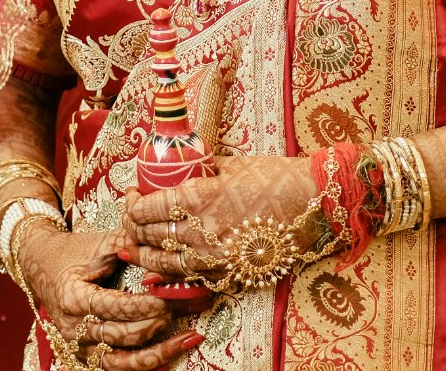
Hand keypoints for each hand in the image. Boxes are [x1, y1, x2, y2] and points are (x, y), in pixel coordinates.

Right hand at [16, 223, 203, 369]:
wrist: (42, 266)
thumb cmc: (74, 252)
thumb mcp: (99, 243)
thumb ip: (130, 242)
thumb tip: (166, 237)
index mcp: (73, 298)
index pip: (115, 307)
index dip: (146, 303)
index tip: (172, 294)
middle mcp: (74, 329)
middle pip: (123, 335)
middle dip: (160, 321)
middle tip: (189, 306)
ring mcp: (80, 347)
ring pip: (123, 362)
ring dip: (160, 351)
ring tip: (190, 337)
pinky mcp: (87, 357)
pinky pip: (119, 368)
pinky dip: (146, 364)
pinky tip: (172, 353)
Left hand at [122, 155, 323, 290]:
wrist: (314, 206)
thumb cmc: (275, 177)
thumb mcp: (231, 165)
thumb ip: (200, 171)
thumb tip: (179, 168)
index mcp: (197, 197)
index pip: (145, 209)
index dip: (131, 203)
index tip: (133, 195)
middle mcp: (200, 231)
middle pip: (148, 236)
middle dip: (133, 227)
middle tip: (132, 218)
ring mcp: (214, 258)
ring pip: (162, 263)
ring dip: (144, 254)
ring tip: (135, 245)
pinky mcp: (228, 274)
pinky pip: (187, 279)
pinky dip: (168, 275)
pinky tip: (159, 270)